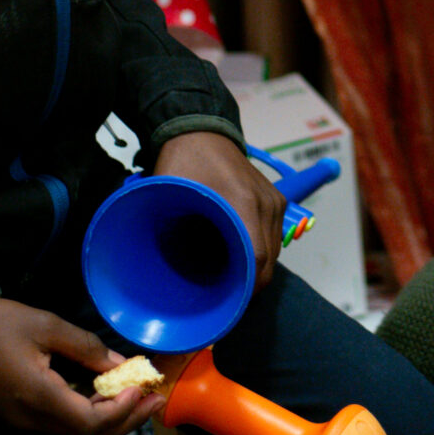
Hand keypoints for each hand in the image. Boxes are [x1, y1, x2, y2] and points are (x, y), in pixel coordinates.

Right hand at [0, 297, 163, 434]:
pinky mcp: (20, 419)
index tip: (143, 387)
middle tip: (156, 399)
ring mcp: (24, 424)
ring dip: (112, 421)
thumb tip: (120, 364)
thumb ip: (86, 347)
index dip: (123, 411)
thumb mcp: (47, 326)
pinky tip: (107, 398)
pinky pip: (62, 427)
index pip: (92, 424)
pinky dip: (90, 417)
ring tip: (140, 398)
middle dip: (127, 420)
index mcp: (39, 398)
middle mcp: (32, 421)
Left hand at [151, 129, 282, 290]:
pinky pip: (275, 236)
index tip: (228, 305)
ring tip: (229, 280)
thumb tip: (156, 273)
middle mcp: (267, 203)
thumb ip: (166, 229)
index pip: (258, 258)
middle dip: (250, 285)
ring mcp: (275, 201)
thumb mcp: (169, 195)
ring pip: (275, 251)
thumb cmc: (182, 162)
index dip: (246, 288)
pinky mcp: (277, 199)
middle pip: (270, 260)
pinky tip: (239, 257)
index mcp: (243, 203)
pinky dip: (261, 252)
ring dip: (256, 269)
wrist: (201, 129)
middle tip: (224, 300)